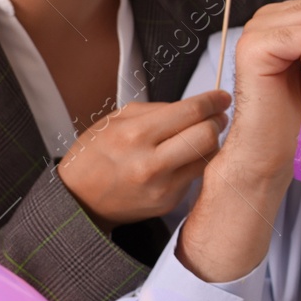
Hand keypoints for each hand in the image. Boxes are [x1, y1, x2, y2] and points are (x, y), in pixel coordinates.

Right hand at [56, 90, 230, 229]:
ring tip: (201, 135)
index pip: (190, 112)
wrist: (79, 200)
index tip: (222, 97)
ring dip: (211, 143)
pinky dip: (196, 163)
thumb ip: (157, 110)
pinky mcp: (168, 202)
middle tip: (217, 116)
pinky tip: (185, 157)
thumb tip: (195, 106)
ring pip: (208, 158)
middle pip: (206, 136)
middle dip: (217, 121)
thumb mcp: (116, 120)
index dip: (213, 101)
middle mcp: (149, 163)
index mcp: (134, 135)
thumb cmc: (96, 155)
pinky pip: (196, 176)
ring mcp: (161, 187)